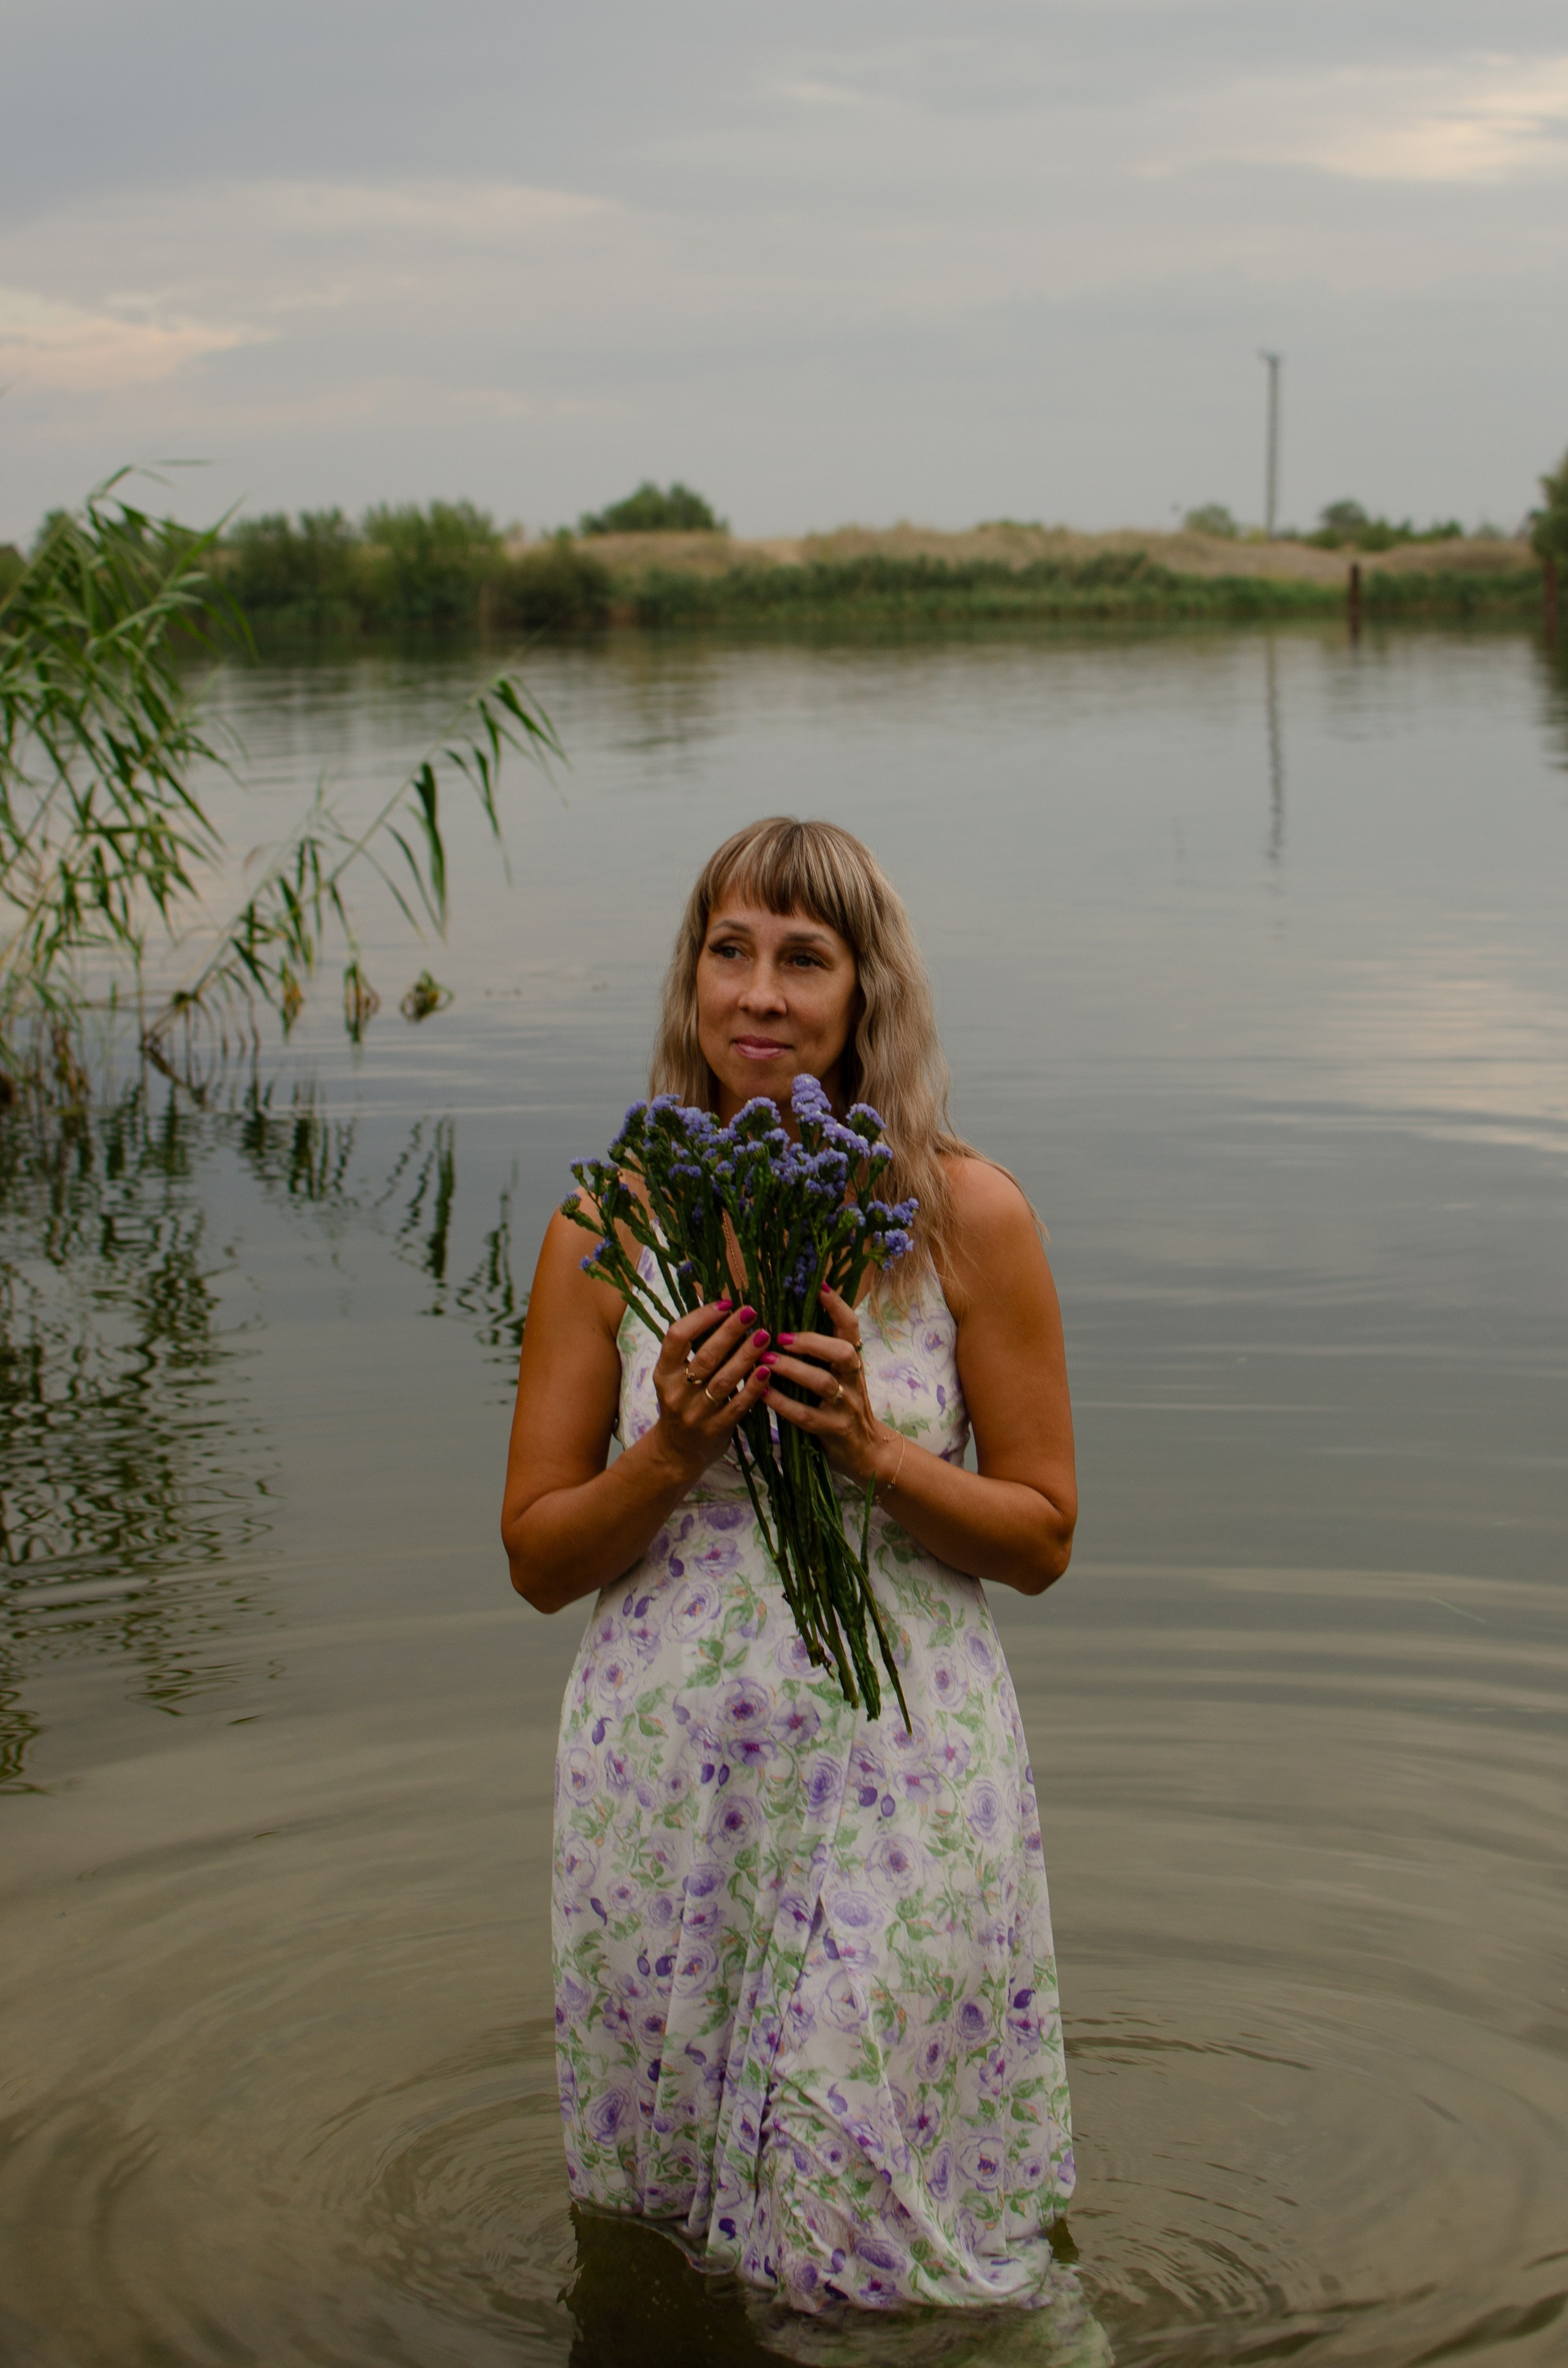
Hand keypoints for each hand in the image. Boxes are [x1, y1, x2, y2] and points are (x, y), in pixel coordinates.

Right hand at [650, 1297, 772, 1481]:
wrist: (677, 1451)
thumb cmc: (681, 1402)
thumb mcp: (674, 1375)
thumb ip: (692, 1347)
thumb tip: (718, 1305)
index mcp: (663, 1373)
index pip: (677, 1337)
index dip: (701, 1317)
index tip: (724, 1303)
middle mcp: (677, 1392)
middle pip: (705, 1357)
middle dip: (729, 1331)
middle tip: (750, 1312)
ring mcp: (697, 1413)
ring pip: (724, 1380)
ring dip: (746, 1355)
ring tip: (764, 1335)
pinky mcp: (717, 1429)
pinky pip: (739, 1405)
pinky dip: (754, 1386)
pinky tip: (768, 1369)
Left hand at [759, 1284, 899, 1488]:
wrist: (867, 1454)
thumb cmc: (843, 1408)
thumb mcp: (839, 1377)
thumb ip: (820, 1354)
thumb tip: (784, 1321)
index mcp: (852, 1362)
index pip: (850, 1327)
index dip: (836, 1304)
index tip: (818, 1284)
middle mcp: (852, 1380)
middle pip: (842, 1352)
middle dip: (812, 1341)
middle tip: (781, 1337)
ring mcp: (845, 1407)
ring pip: (822, 1383)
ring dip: (792, 1370)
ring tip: (765, 1361)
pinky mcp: (832, 1431)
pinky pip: (805, 1415)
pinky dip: (782, 1403)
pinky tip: (762, 1393)